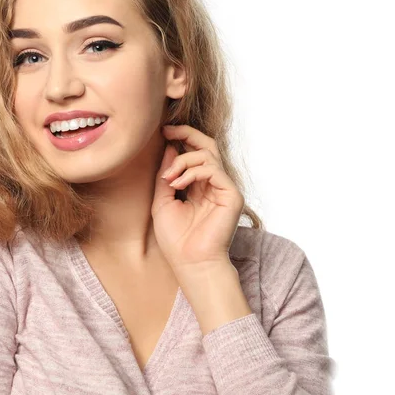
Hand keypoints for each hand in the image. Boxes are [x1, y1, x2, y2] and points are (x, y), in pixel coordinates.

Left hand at [151, 125, 244, 272]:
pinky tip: (178, 183)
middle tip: (167, 131)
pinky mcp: (232, 195)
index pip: (195, 152)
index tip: (163, 131)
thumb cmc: (176, 238)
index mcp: (199, 185)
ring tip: (169, 177)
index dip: (181, 137)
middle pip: (206, 145)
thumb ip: (166, 174)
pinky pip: (213, 169)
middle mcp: (213, 184)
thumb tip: (168, 147)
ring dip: (182, 160)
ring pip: (207, 154)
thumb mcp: (162, 200)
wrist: (189, 263)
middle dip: (186, 133)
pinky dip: (192, 171)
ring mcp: (224, 188)